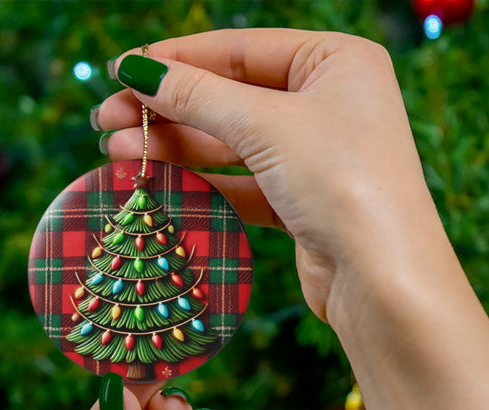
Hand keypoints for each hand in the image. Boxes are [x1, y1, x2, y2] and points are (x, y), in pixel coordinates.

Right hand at [95, 28, 433, 324]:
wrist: (382, 280)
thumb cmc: (341, 182)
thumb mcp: (266, 125)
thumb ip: (198, 96)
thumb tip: (137, 70)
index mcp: (337, 61)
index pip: (241, 49)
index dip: (177, 60)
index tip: (120, 71)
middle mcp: (330, 104)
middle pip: (232, 97)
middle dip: (168, 110)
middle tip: (106, 121)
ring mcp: (318, 157)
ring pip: (234, 144)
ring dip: (177, 149)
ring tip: (117, 153)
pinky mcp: (305, 204)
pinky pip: (244, 184)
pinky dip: (204, 185)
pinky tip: (160, 184)